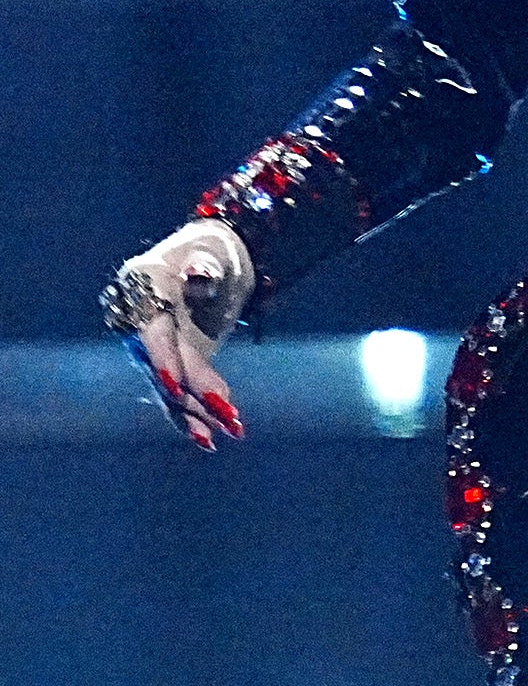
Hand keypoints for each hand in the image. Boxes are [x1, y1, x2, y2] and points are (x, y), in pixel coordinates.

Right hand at [101, 220, 254, 449]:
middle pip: (165, 366)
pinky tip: (210, 438)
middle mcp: (140, 324)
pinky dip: (193, 414)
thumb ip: (205, 266)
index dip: (164, 362)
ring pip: (171, 386)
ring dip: (200, 412)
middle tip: (228, 414)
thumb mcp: (209, 251)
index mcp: (142, 291)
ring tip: (230, 431)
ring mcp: (154, 346)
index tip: (176, 388)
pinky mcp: (173, 361)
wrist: (208, 255)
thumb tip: (202, 277)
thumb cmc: (208, 247)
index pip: (151, 334)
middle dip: (196, 394)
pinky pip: (178, 392)